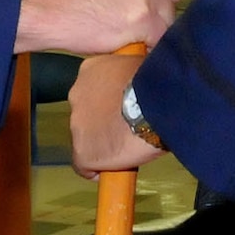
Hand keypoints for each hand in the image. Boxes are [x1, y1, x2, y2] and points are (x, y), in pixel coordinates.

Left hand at [69, 53, 159, 177]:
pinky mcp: (82, 152)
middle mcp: (77, 95)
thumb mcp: (141, 64)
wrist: (157, 104)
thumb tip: (143, 83)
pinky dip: (98, 169)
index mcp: (90, 69)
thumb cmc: (157, 81)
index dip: (108, 102)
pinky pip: (86, 166)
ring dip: (103, 142)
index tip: (122, 109)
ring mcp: (77, 125)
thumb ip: (130, 74)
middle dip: (103, 121)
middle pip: (87, 114)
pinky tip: (117, 169)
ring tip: (128, 146)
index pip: (93, 89)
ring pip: (86, 138)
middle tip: (127, 127)